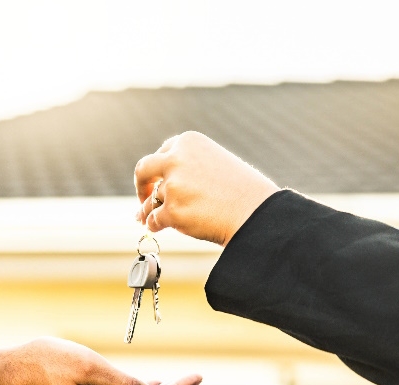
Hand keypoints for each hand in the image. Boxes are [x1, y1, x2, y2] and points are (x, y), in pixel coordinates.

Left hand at [133, 131, 280, 245]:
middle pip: (144, 169)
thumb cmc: (244, 192)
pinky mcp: (172, 210)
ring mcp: (173, 185)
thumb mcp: (216, 164)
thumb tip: (162, 187)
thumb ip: (189, 169)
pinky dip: (155, 225)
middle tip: (143, 196)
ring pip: (150, 200)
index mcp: (189, 142)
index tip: (156, 179)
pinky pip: (154, 220)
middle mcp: (177, 159)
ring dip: (148, 211)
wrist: (257, 213)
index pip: (163, 152)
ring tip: (148, 219)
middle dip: (141, 184)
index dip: (157, 169)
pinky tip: (159, 228)